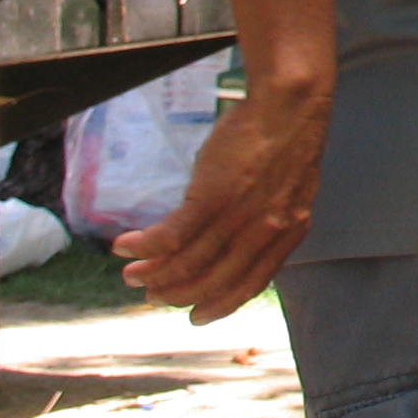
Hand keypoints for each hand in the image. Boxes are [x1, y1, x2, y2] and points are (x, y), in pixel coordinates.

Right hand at [114, 85, 331, 323]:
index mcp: (289, 230)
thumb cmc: (287, 135)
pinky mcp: (212, 196)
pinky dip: (145, 248)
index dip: (222, 304)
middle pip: (214, 279)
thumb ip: (270, 216)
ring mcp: (239, 215)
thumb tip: (239, 236)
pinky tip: (126, 248)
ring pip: (189, 263)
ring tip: (130, 275)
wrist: (292, 101)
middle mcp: (265, 230)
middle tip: (153, 296)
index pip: (252, 283)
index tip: (197, 316)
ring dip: (154, 275)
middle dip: (178, 294)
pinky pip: (171, 237)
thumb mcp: (290, 186)